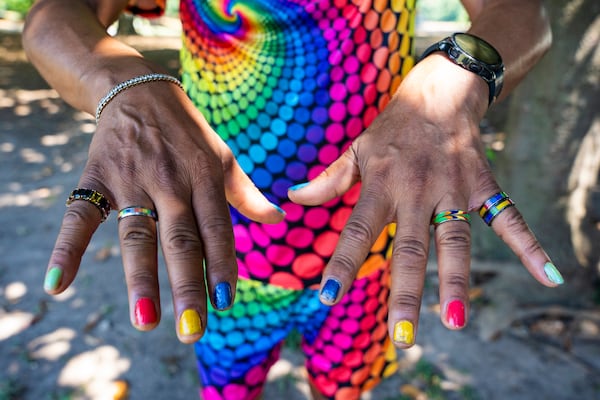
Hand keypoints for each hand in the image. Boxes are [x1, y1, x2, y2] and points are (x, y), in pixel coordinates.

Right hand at [43, 80, 284, 342]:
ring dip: (140, 279)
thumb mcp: (222, 157)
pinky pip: (79, 215)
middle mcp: (171, 181)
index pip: (217, 228)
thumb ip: (246, 193)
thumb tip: (279, 220)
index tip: (226, 301)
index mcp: (204, 176)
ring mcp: (132, 179)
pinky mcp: (97, 177)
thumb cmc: (188, 133)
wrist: (139, 90)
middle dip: (188, 286)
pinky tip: (58, 285)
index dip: (222, 264)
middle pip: (180, 240)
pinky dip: (67, 248)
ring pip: (137, 234)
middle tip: (192, 330)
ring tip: (146, 322)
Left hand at [288, 55, 561, 346]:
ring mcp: (453, 190)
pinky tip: (547, 276)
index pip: (358, 231)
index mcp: (381, 184)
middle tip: (401, 336)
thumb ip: (329, 180)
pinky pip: (509, 219)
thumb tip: (293, 199)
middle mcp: (417, 191)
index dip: (343, 264)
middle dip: (406, 293)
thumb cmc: (393, 128)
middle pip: (410, 248)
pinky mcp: (483, 186)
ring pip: (456, 241)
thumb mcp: (357, 149)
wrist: (440, 91)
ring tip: (454, 322)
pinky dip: (529, 247)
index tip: (328, 298)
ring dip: (455, 281)